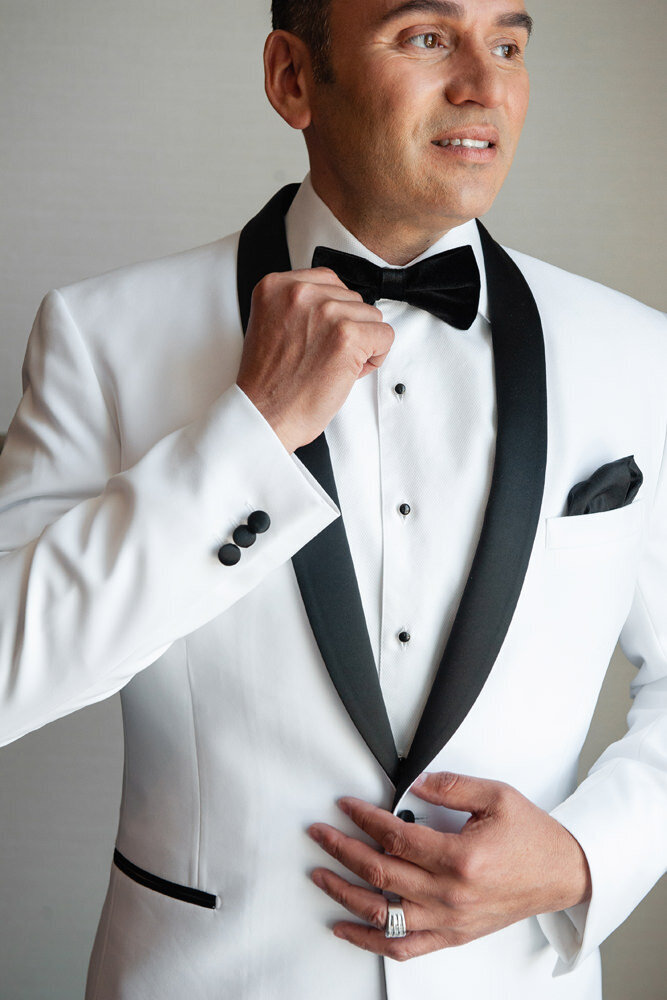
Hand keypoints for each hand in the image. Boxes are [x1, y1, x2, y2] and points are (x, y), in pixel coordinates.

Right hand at [236, 267, 393, 453]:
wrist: (264, 416)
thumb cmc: (268, 383)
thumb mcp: (271, 326)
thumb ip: (299, 308)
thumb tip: (337, 304)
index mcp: (275, 286)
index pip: (329, 281)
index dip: (333, 313)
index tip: (321, 335)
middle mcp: (299, 293)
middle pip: (352, 298)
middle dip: (347, 328)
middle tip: (323, 356)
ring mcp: (325, 312)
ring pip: (371, 317)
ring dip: (361, 343)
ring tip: (333, 365)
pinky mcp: (347, 335)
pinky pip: (385, 336)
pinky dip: (376, 357)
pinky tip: (350, 371)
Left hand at [308, 771, 591, 960]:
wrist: (562, 874)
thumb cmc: (532, 837)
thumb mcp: (496, 796)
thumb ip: (452, 786)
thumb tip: (415, 783)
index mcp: (461, 858)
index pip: (396, 837)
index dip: (364, 819)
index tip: (345, 806)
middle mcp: (451, 895)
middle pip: (381, 874)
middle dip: (342, 851)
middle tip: (319, 834)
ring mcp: (450, 921)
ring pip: (383, 913)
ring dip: (344, 894)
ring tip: (320, 875)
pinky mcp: (452, 936)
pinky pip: (403, 946)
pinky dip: (369, 940)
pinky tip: (346, 928)